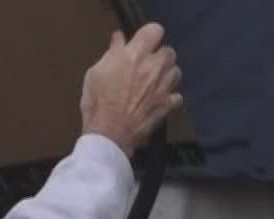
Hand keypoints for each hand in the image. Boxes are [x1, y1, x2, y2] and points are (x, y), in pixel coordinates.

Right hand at [80, 22, 184, 155]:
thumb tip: (119, 39)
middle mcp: (154, 67)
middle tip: (148, 63)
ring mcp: (164, 87)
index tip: (143, 41)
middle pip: (169, 51)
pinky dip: (170, 96)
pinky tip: (160, 98)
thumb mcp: (96, 72)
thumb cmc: (98, 101)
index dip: (150, 34)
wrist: (109, 132)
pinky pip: (177, 95)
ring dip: (167, 74)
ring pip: (176, 71)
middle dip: (160, 55)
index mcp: (135, 54)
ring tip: (155, 80)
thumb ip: (112, 53)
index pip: (155, 30)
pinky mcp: (168, 105)